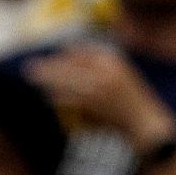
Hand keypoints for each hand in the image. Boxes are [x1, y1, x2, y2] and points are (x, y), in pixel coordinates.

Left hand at [26, 44, 174, 148]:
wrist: (145, 123)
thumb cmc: (133, 100)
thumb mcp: (121, 74)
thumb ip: (99, 62)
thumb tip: (69, 53)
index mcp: (112, 60)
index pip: (80, 51)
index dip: (62, 55)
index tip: (50, 59)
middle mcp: (104, 70)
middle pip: (68, 65)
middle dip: (48, 66)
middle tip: (30, 68)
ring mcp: (98, 87)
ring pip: (65, 81)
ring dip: (48, 81)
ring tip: (35, 79)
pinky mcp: (92, 104)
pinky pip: (68, 98)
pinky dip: (58, 97)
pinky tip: (50, 97)